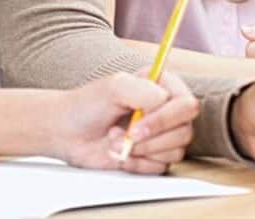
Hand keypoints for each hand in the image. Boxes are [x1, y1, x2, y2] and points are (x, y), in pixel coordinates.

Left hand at [54, 71, 197, 174]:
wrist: (67, 131)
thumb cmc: (87, 105)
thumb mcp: (112, 87)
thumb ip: (141, 90)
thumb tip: (164, 101)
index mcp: (162, 87)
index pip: (186, 105)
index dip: (164, 120)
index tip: (136, 127)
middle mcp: (167, 110)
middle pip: (184, 132)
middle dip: (149, 139)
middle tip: (123, 135)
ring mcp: (162, 135)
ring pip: (175, 152)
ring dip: (139, 150)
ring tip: (113, 139)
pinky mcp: (154, 156)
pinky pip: (160, 167)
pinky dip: (137, 163)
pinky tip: (118, 153)